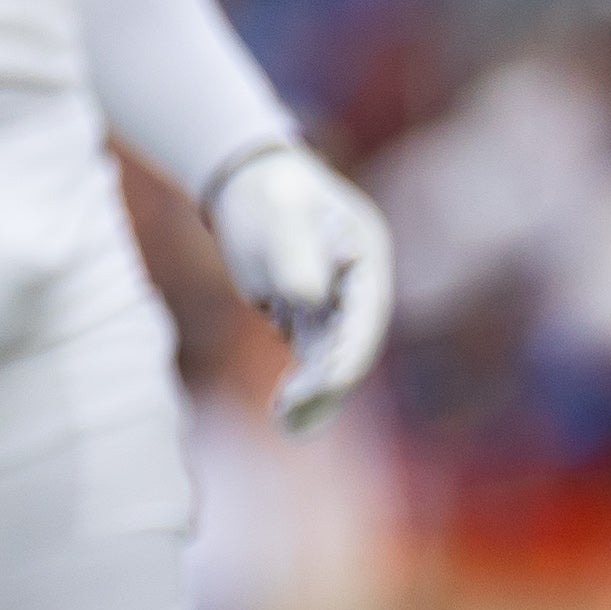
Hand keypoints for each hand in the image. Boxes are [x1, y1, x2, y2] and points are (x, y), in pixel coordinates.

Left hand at [206, 144, 392, 433]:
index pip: (364, 314)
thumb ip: (293, 249)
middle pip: (349, 345)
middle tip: (298, 409)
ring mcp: (333, 308)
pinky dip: (299, 389)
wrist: (245, 185)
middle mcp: (356, 290)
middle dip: (328, 382)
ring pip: (328, 361)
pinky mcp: (306, 321)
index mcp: (365, 258)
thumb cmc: (265, 190)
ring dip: (313, 395)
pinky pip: (307, 363)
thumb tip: (306, 295)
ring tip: (287, 424)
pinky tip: (284, 417)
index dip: (351, 349)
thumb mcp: (278, 209)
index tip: (332, 380)